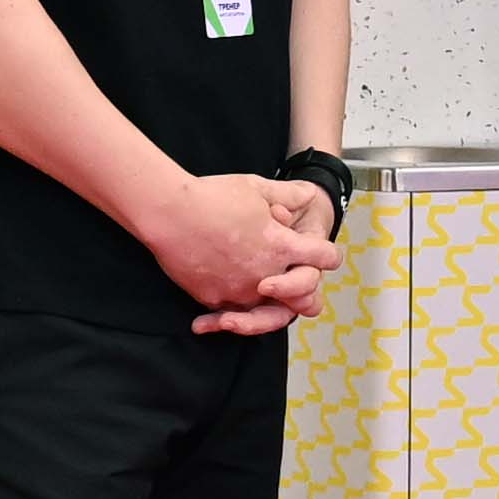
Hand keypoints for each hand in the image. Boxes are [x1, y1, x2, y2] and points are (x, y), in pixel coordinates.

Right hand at [141, 166, 333, 330]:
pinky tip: (228, 293)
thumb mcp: (255, 187)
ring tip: (259, 287)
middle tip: (295, 278)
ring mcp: (240, 291)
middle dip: (303, 287)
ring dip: (267, 300)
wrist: (169, 214)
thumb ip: (288, 194)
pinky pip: (232, 311)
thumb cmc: (212, 197)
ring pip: (266, 308)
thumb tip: (309, 194)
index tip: (322, 253)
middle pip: (302, 295)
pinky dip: (233, 306)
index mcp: (282, 246)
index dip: (328, 254)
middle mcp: (266, 275)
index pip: (324, 257)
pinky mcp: (214, 299)